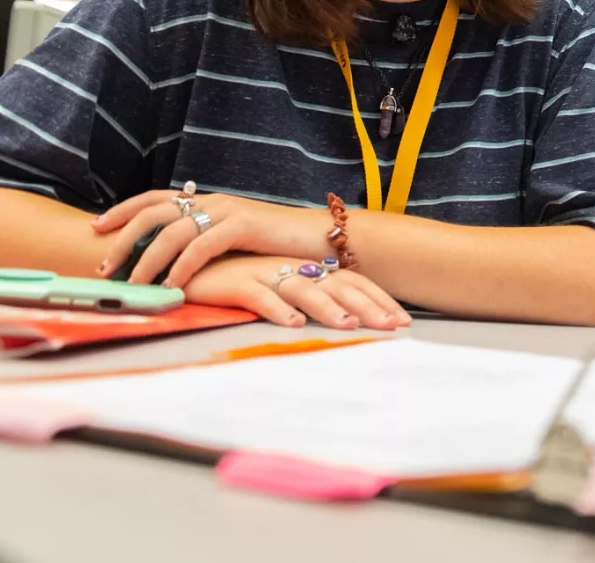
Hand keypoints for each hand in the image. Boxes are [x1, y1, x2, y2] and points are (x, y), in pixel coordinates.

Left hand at [93, 188, 335, 286]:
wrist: (321, 239)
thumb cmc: (279, 247)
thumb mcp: (236, 243)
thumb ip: (207, 244)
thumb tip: (175, 262)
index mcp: (208, 202)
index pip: (155, 199)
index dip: (124, 210)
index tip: (97, 227)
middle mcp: (213, 201)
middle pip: (153, 213)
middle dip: (122, 239)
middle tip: (104, 267)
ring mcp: (227, 210)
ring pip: (172, 232)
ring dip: (146, 260)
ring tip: (132, 286)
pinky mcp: (243, 225)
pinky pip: (202, 245)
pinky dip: (182, 266)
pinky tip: (171, 285)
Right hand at [183, 254, 410, 329]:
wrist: (191, 266)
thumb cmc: (240, 279)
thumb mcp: (281, 286)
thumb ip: (311, 298)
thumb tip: (348, 319)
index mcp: (306, 268)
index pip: (352, 282)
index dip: (379, 299)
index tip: (403, 320)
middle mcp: (292, 268)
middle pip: (337, 286)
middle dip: (368, 307)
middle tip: (392, 327)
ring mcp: (265, 273)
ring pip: (304, 290)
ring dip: (328, 308)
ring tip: (349, 326)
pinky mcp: (236, 283)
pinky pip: (259, 296)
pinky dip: (277, 309)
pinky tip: (292, 324)